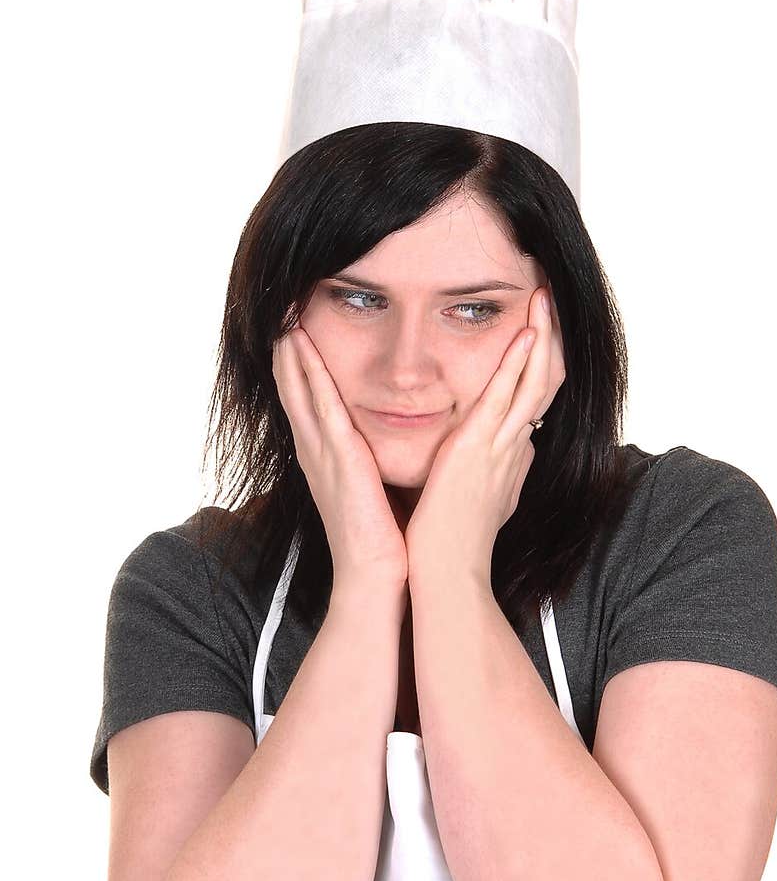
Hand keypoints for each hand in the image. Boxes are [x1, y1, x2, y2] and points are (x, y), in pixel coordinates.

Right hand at [272, 323, 408, 590]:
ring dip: (290, 349)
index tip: (296, 323)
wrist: (378, 576)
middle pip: (292, 385)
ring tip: (282, 310)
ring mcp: (320, 452)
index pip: (305, 397)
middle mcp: (314, 449)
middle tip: (280, 304)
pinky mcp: (337, 457)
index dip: (298, 361)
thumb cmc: (384, 536)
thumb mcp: (375, 486)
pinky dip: (308, 371)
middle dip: (286, 346)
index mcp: (324, 455)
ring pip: (298, 387)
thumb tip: (392, 438)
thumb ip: (374, 459)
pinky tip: (300, 343)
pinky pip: (319, 404)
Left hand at [404, 285, 565, 583]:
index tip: (538, 327)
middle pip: (546, 380)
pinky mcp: (480, 449)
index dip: (541, 360)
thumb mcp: (481, 496)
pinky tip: (527, 333)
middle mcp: (516, 446)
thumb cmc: (452, 539)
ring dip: (542, 336)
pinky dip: (520, 363)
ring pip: (537, 381)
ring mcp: (502, 447)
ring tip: (543, 297)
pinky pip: (507, 398)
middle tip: (547, 297)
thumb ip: (494, 470)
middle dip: (550, 337)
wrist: (445, 571)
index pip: (535, 397)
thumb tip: (509, 453)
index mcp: (513, 455)